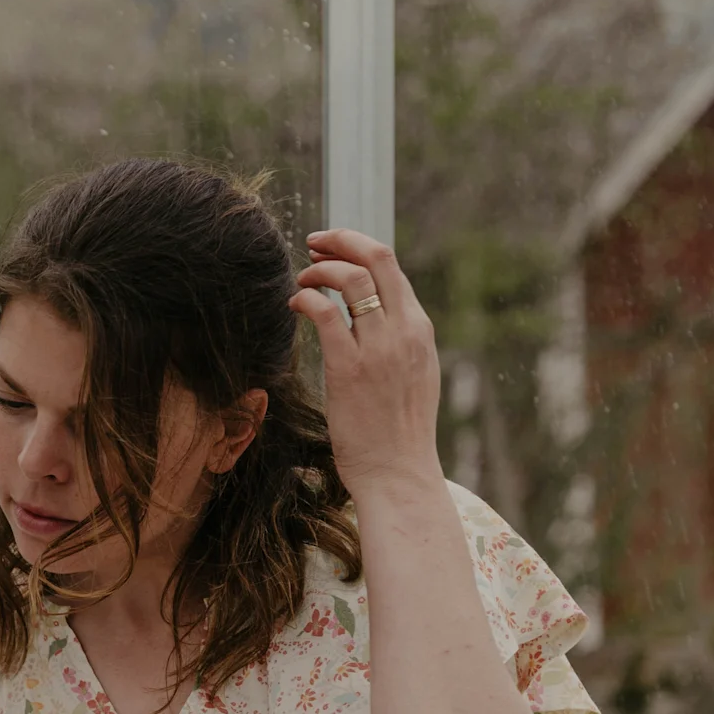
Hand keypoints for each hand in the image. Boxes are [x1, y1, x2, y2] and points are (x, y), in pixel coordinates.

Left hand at [290, 229, 442, 501]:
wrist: (399, 473)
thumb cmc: (398, 432)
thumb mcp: (412, 375)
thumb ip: (397, 341)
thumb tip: (372, 315)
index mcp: (419, 329)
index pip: (391, 267)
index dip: (357, 248)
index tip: (331, 251)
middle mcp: (404, 331)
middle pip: (376, 258)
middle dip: (341, 240)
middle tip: (313, 244)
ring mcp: (379, 349)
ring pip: (351, 279)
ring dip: (319, 270)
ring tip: (301, 280)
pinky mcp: (350, 369)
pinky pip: (326, 314)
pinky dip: (306, 298)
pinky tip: (295, 305)